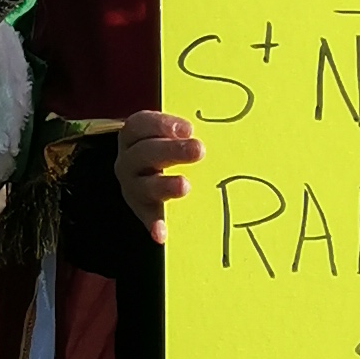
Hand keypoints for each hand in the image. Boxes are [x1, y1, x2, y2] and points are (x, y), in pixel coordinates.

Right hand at [116, 108, 199, 243]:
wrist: (162, 170)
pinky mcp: (144, 210)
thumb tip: (229, 125)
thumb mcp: (179, 132)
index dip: (162, 125)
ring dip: (164, 185)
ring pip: (144, 186)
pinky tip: (162, 233)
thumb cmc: (176, 145)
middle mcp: (129, 161)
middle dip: (171, 151)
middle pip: (144, 153)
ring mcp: (134, 187)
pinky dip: (155, 224)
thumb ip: (192, 129)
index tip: (189, 128)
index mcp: (135, 135)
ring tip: (185, 186)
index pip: (140, 125)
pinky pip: (148, 217)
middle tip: (199, 150)